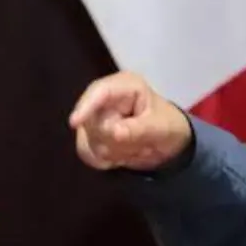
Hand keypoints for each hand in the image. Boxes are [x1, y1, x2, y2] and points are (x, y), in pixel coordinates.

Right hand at [69, 72, 192, 171]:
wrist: (169, 142)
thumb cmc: (169, 125)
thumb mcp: (161, 127)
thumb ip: (139, 129)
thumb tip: (114, 132)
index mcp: (125, 86)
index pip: (99, 91)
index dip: (85, 106)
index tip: (75, 122)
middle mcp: (105, 98)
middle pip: (91, 122)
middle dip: (115, 140)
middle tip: (142, 145)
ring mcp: (95, 117)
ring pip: (87, 141)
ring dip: (113, 152)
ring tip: (136, 147)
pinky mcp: (90, 135)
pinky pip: (86, 152)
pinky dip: (105, 160)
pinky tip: (122, 155)